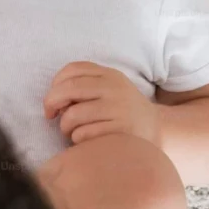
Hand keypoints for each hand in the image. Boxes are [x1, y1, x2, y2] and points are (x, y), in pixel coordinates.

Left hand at [43, 61, 162, 147]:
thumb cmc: (124, 110)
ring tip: (70, 131)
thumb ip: (86, 85)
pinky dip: (77, 138)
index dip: (55, 83)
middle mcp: (114, 89)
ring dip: (64, 126)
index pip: (73, 69)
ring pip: (74, 114)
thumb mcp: (111, 88)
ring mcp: (119, 110)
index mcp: (110, 75)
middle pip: (69, 89)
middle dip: (51, 102)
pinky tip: (83, 140)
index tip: (52, 98)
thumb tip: (53, 98)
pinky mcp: (120, 132)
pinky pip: (84, 134)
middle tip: (50, 115)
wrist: (158, 130)